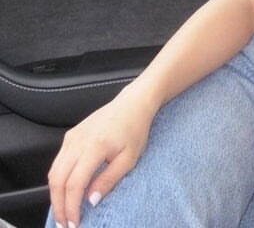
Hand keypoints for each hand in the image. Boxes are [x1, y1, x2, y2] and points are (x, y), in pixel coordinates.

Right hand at [47, 88, 154, 227]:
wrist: (133, 103)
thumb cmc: (135, 128)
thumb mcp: (129, 158)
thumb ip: (109, 180)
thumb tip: (91, 201)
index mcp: (94, 147)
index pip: (74, 185)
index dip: (71, 207)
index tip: (74, 222)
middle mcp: (78, 142)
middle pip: (57, 181)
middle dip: (59, 205)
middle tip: (64, 223)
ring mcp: (71, 137)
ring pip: (53, 172)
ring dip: (55, 194)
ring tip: (64, 211)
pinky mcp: (70, 135)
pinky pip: (58, 162)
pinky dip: (58, 180)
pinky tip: (65, 190)